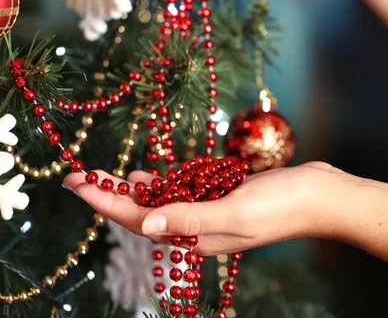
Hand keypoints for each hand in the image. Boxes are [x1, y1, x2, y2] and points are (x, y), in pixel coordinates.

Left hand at [63, 162, 344, 255]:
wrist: (317, 195)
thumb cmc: (281, 205)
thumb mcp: (233, 212)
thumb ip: (189, 218)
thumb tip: (145, 222)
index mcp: (196, 237)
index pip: (138, 220)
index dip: (103, 202)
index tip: (76, 184)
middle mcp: (196, 227)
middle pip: (141, 211)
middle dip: (107, 195)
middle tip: (77, 175)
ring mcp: (207, 211)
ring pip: (157, 201)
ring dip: (129, 189)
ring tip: (102, 175)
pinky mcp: (217, 196)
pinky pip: (179, 191)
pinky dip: (159, 183)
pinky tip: (146, 175)